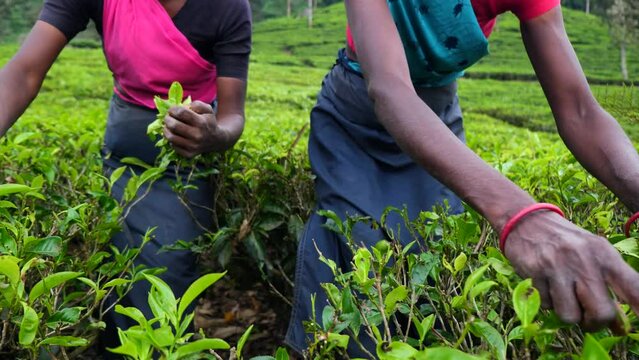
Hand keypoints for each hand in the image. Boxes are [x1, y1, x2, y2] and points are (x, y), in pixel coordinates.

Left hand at [163, 101, 225, 157]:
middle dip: (167, 119)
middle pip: (173, 125)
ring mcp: (193, 146)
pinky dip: (171, 140)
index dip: (173, 109)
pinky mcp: (189, 154)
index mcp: (201, 122)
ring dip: (166, 129)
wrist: (216, 140)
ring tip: (168, 126)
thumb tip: (183, 107)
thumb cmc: (208, 122)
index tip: (172, 109)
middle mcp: (197, 135)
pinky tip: (175, 135)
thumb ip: (196, 104)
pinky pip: (173, 146)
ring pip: (171, 137)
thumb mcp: (207, 109)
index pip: (181, 113)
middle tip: (168, 117)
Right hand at [504, 211, 638, 332]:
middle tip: (587, 318)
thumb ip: (608, 286)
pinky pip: (546, 306)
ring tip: (561, 295)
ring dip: (567, 313)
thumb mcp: (591, 255)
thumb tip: (619, 326)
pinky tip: (545, 284)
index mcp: (605, 255)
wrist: (525, 221)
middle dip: (594, 323)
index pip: (634, 288)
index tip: (632, 328)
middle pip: (602, 313)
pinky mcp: (536, 273)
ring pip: (571, 316)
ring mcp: (559, 267)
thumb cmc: (565, 242)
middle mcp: (585, 260)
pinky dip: (547, 302)